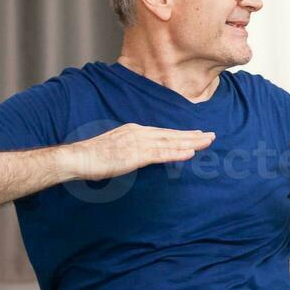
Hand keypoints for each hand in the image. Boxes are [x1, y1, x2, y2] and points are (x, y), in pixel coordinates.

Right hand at [61, 123, 215, 180]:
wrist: (78, 158)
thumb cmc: (93, 156)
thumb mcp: (116, 149)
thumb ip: (131, 150)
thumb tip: (140, 155)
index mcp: (135, 131)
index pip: (164, 133)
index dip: (182, 134)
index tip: (197, 134)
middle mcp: (139, 133)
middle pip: (171, 135)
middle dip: (192, 136)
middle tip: (211, 136)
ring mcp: (137, 143)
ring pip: (169, 142)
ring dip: (190, 142)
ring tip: (207, 142)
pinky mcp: (134, 155)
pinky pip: (159, 155)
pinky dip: (176, 153)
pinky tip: (189, 153)